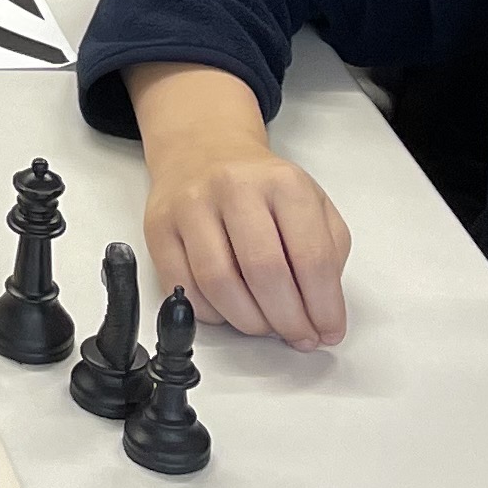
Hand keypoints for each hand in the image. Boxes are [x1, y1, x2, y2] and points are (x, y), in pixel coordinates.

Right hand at [129, 65, 352, 348]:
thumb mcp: (312, 203)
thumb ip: (328, 253)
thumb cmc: (262, 188)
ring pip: (219, 283)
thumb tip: (322, 315)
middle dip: (288, 320)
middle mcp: (234, 187)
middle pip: (265, 272)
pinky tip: (230, 310)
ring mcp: (191, 205)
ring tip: (265, 326)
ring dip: (249, 321)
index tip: (327, 331)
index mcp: (283, 183)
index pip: (312, 256)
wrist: (203, 151)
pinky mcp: (158, 227)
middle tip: (298, 337)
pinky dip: (211, 313)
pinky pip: (183, 288)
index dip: (323, 306)